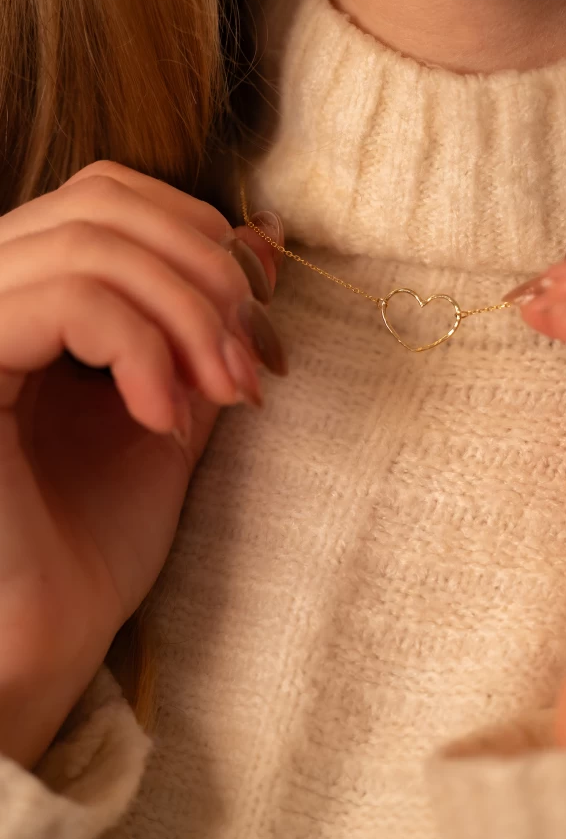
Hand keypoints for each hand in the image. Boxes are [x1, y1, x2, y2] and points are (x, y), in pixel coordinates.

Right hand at [0, 160, 283, 767]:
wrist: (35, 644)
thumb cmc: (93, 542)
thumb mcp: (176, 407)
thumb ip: (207, 323)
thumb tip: (267, 237)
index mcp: (26, 295)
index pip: (111, 194)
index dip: (205, 239)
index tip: (263, 331)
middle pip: (105, 200)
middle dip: (207, 273)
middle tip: (252, 363)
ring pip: (90, 242)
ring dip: (187, 315)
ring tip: (224, 396)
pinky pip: (65, 301)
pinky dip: (141, 349)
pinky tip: (165, 420)